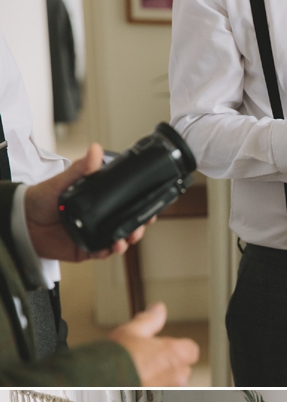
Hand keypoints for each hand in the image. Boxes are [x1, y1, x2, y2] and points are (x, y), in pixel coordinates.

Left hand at [25, 143, 150, 260]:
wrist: (20, 221)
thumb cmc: (40, 199)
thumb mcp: (63, 180)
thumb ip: (82, 168)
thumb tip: (96, 149)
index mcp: (97, 203)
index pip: (124, 205)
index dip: (139, 206)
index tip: (150, 206)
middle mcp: (98, 219)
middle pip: (127, 224)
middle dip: (139, 225)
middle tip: (142, 223)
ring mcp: (93, 235)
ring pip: (119, 239)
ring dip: (128, 239)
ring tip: (129, 236)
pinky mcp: (85, 249)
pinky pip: (103, 252)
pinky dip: (111, 250)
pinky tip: (115, 246)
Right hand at [107, 303, 199, 385]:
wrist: (102, 380)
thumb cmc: (118, 358)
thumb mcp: (132, 330)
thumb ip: (150, 320)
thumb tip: (158, 310)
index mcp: (176, 353)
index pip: (191, 349)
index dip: (177, 346)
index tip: (166, 345)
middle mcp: (177, 373)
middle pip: (182, 366)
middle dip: (169, 362)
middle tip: (149, 356)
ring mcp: (168, 388)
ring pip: (173, 380)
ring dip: (162, 375)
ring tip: (141, 369)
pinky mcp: (158, 397)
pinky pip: (162, 390)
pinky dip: (154, 386)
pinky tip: (138, 381)